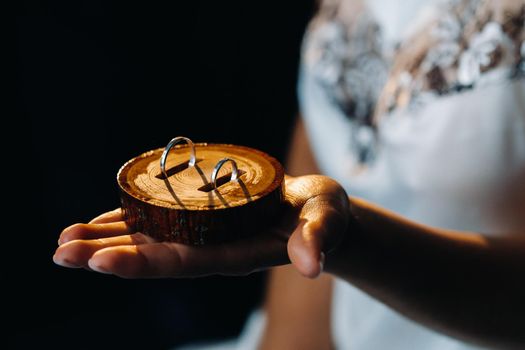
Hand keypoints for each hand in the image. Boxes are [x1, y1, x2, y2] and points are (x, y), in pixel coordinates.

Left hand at [53, 175, 349, 277]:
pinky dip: (128, 218)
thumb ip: (317, 238)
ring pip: (150, 238)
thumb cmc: (323, 216)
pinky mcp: (202, 217)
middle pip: (154, 255)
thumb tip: (311, 264)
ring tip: (66, 238)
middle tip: (62, 251)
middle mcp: (211, 249)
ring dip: (107, 237)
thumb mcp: (326, 220)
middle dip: (108, 253)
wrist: (315, 211)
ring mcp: (204, 234)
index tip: (101, 261)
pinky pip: (160, 219)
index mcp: (235, 254)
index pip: (183, 263)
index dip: (142, 263)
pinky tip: (100, 219)